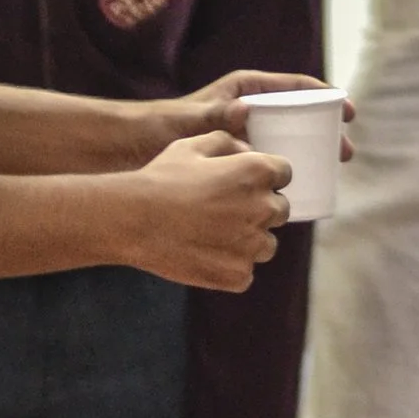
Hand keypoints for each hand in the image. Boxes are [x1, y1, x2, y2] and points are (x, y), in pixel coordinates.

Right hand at [126, 132, 286, 291]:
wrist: (134, 220)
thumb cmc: (161, 179)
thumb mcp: (191, 146)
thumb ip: (227, 142)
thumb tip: (248, 152)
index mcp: (257, 172)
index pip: (284, 173)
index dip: (265, 177)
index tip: (245, 183)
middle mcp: (263, 208)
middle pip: (279, 211)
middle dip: (259, 209)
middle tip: (225, 210)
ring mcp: (252, 245)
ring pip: (266, 245)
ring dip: (249, 240)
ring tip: (214, 235)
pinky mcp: (238, 274)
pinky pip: (245, 272)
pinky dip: (231, 266)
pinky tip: (205, 255)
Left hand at [155, 69, 350, 162]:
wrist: (139, 148)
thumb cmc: (166, 125)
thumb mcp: (196, 118)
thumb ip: (218, 115)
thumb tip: (244, 111)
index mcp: (247, 88)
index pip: (297, 87)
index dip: (327, 96)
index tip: (347, 112)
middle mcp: (252, 108)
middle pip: (300, 115)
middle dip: (326, 131)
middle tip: (345, 154)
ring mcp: (248, 132)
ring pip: (290, 139)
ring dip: (313, 153)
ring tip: (331, 173)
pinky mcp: (241, 154)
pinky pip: (274, 159)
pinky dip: (291, 168)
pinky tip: (302, 187)